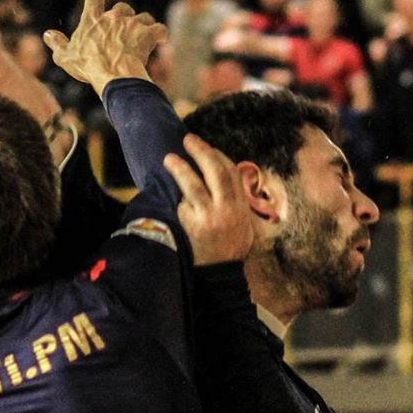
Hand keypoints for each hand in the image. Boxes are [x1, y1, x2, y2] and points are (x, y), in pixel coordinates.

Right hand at [42, 0, 168, 91]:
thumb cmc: (88, 66)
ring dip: (143, 26)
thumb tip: (48, 34)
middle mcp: (112, 17)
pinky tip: (160, 40)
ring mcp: (131, 24)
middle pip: (122, 8)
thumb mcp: (65, 57)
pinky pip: (159, 29)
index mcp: (92, 20)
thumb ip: (57, 44)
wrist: (112, 74)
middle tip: (124, 31)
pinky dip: (160, 34)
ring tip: (142, 39)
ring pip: (142, 17)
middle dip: (124, 16)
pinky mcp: (147, 34)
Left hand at [164, 133, 255, 263]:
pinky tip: (173, 194)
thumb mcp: (244, 222)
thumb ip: (236, 200)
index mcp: (241, 205)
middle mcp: (227, 208)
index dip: (218, 156)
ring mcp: (209, 217)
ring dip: (180, 169)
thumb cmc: (232, 246)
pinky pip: (184, 206)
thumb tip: (223, 176)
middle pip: (216, 172)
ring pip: (193, 186)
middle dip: (201, 152)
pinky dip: (180, 200)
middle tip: (188, 139)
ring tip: (168, 158)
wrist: (221, 273)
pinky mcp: (193, 227)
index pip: (231, 172)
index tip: (207, 148)